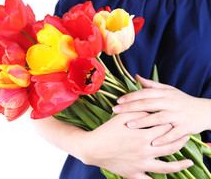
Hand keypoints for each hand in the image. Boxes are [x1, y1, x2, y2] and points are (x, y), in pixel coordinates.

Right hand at [76, 112, 191, 178]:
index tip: (171, 120)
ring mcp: (141, 165)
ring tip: (188, 162)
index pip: (164, 128)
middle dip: (180, 140)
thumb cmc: (106, 131)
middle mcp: (146, 152)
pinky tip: (165, 178)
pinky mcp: (134, 174)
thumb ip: (138, 111)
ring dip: (180, 165)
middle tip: (186, 136)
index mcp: (143, 136)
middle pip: (170, 146)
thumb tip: (151, 109)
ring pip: (166, 167)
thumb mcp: (121, 116)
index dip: (169, 123)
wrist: (92, 148)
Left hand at [112, 75, 210, 145]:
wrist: (205, 111)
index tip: (118, 101)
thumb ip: (151, 85)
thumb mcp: (168, 90)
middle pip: (148, 104)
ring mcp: (178, 115)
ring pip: (158, 118)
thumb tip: (136, 77)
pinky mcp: (185, 127)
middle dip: (130, 107)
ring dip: (143, 122)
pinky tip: (152, 143)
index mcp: (165, 93)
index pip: (144, 93)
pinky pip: (173, 134)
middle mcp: (170, 103)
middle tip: (116, 111)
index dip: (130, 96)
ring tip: (129, 125)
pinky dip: (163, 139)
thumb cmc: (181, 100)